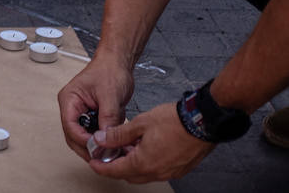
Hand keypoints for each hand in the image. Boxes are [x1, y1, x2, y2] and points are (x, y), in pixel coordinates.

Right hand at [59, 54, 135, 159]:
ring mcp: (83, 113)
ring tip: (113, 153)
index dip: (83, 140)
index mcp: (69, 100)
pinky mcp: (94, 117)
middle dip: (88, 148)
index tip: (98, 148)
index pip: (70, 126)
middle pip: (74, 136)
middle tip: (104, 158)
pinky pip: (96, 133)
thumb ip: (107, 117)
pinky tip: (116, 145)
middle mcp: (73, 108)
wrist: (118, 63)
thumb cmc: (109, 70)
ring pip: (85, 138)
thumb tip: (106, 138)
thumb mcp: (110, 95)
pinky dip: (105, 141)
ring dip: (98, 146)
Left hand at [88, 103, 215, 181]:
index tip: (93, 163)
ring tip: (126, 145)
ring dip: (132, 163)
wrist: (203, 122)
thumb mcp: (140, 123)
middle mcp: (157, 172)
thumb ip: (118, 134)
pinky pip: (157, 170)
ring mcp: (170, 172)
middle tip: (108, 152)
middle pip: (129, 175)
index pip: (116, 171)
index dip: (101, 167)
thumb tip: (101, 139)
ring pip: (144, 173)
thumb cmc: (175, 122)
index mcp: (144, 163)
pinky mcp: (179, 169)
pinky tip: (143, 147)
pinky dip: (146, 162)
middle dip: (116, 165)